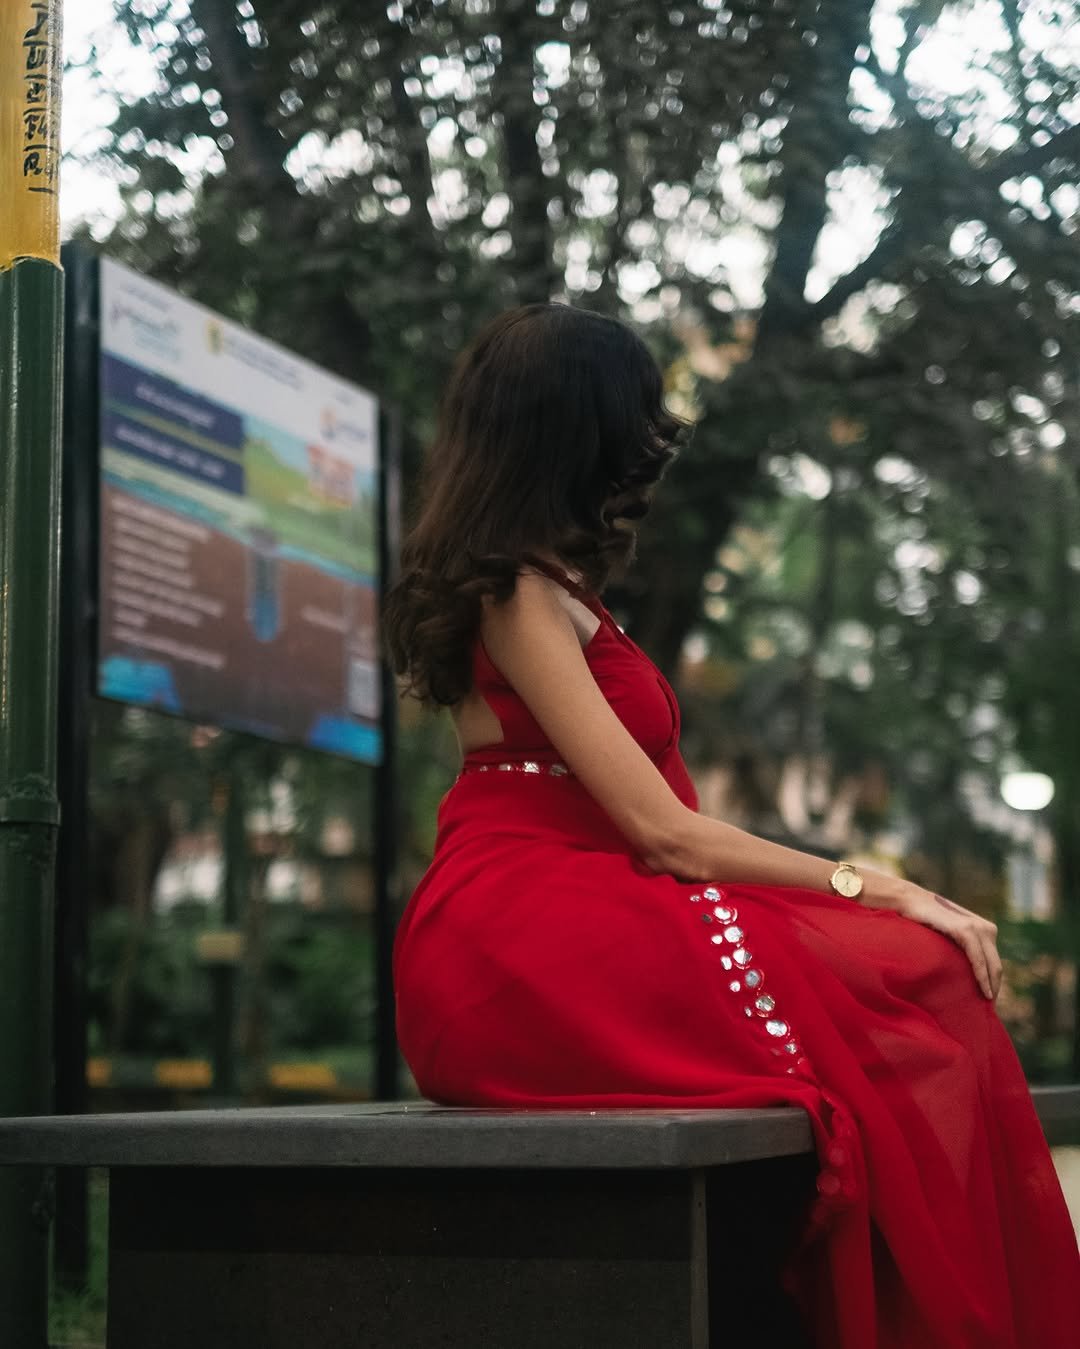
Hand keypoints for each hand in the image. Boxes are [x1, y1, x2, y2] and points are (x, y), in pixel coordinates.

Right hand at [892, 884, 1002, 1000]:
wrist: (911, 901)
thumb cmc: (927, 920)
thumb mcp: (951, 933)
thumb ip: (964, 945)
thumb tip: (966, 969)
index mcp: (985, 928)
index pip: (994, 960)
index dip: (994, 980)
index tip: (989, 998)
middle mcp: (986, 928)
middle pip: (996, 965)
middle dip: (995, 986)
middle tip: (990, 1007)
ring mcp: (976, 927)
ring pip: (991, 964)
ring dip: (991, 985)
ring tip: (987, 1002)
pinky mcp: (965, 930)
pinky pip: (978, 959)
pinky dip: (982, 976)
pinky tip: (984, 990)